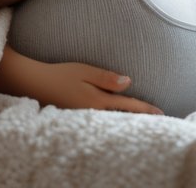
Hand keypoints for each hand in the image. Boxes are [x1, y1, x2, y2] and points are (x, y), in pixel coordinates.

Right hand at [34, 61, 163, 114]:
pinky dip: (113, 122)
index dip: (145, 110)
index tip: (161, 114)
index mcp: (97, 101)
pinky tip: (117, 122)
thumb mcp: (84, 71)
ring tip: (143, 124)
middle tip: (159, 122)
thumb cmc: (60, 74)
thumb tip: (128, 82)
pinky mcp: (78, 119)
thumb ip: (106, 78)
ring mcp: (85, 118)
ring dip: (127, 122)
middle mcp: (93, 113)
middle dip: (139, 120)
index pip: (127, 105)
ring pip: (112, 122)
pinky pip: (101, 123)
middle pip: (122, 118)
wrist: (33, 85)